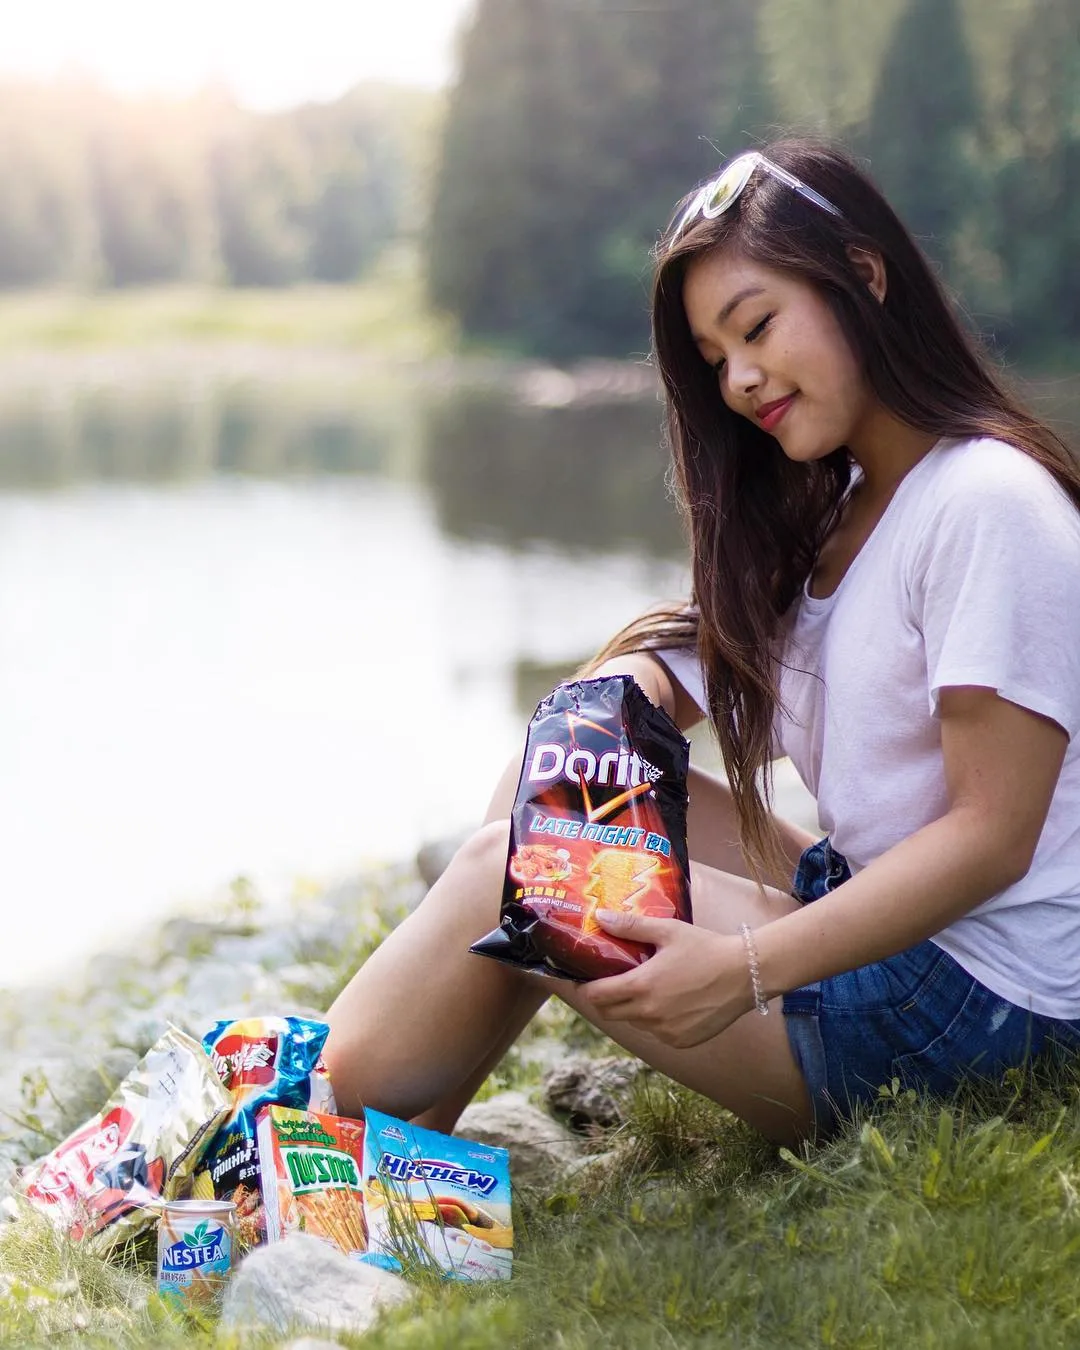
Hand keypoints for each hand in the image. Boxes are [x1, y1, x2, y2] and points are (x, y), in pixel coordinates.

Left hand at [581, 911, 755, 1047]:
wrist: (744, 974)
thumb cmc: (705, 948)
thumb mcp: (668, 931)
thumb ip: (631, 926)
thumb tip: (600, 916)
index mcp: (641, 986)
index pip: (596, 995)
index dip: (585, 988)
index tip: (584, 979)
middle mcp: (649, 1014)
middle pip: (609, 1014)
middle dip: (603, 999)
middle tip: (609, 983)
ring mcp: (666, 1031)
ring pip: (634, 1023)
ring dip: (631, 1009)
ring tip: (645, 988)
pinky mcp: (682, 1041)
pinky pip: (657, 1033)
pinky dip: (655, 1021)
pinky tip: (669, 1002)